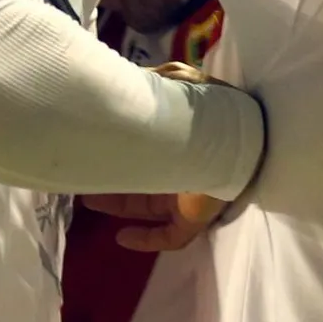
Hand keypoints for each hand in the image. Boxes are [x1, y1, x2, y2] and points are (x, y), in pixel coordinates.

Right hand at [75, 62, 236, 250]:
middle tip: (83, 179)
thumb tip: (129, 82)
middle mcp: (184, 169)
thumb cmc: (207, 110)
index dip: (119, 154)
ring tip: (88, 199)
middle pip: (142, 183)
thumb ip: (155, 83)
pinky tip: (123, 237)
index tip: (93, 149)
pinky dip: (146, 240)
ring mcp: (190, 196)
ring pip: (148, 209)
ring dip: (118, 207)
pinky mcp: (196, 218)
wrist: (239, 136)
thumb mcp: (178, 82)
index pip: (145, 153)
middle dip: (111, 183)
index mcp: (181, 142)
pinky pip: (170, 238)